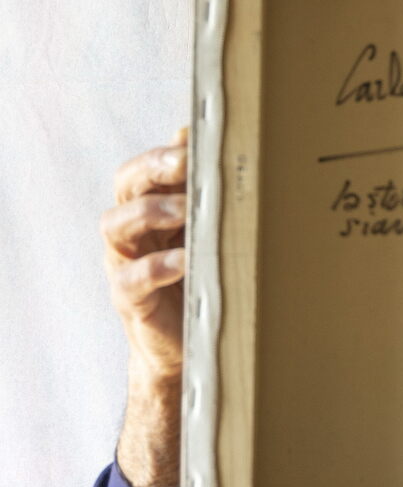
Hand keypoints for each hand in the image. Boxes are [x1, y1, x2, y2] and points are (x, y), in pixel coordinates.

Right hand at [100, 126, 188, 486]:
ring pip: (116, 225)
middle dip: (153, 169)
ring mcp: (125, 264)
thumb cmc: (198, 280)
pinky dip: (157, 266)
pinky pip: (132, 278)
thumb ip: (201, 195)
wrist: (187, 346)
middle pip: (126, 186)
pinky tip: (185, 260)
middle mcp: (130, 232)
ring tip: (184, 209)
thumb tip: (198, 140)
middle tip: (184, 163)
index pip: (142, 169)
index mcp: (148, 210)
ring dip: (150, 211)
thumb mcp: (203, 235)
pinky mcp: (130, 300)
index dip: (162, 153)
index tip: (195, 142)